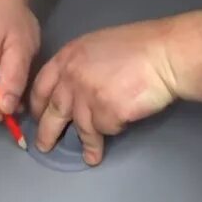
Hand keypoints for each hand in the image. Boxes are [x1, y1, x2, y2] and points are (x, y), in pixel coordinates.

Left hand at [29, 19, 177, 165]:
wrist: (164, 54)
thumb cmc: (139, 46)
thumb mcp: (96, 46)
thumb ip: (78, 66)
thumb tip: (72, 85)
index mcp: (67, 58)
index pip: (41, 86)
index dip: (37, 104)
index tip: (37, 115)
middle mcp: (71, 79)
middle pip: (53, 112)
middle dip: (47, 132)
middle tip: (44, 146)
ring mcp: (87, 98)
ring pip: (80, 128)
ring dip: (83, 145)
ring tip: (87, 155)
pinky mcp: (106, 115)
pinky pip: (104, 130)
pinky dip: (109, 134)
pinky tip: (114, 135)